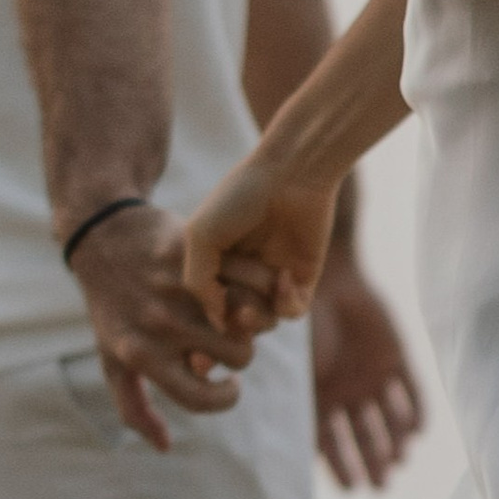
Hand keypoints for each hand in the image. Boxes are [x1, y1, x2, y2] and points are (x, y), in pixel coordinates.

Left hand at [71, 202, 259, 449]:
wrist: (100, 234)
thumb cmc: (110, 306)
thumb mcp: (112, 359)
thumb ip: (135, 408)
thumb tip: (165, 446)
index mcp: (144, 355)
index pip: (201, 398)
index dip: (224, 398)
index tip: (229, 387)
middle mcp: (162, 323)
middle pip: (236, 355)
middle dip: (241, 354)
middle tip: (232, 342)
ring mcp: (179, 286)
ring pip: (248, 314)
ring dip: (252, 318)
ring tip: (241, 315)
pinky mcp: (194, 250)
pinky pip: (245, 276)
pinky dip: (256, 283)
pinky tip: (246, 286)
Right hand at [183, 152, 341, 341]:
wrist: (292, 174)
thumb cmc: (239, 197)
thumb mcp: (201, 235)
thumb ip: (197, 280)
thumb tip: (216, 321)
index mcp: (215, 263)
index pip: (209, 309)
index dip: (208, 324)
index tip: (207, 325)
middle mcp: (243, 274)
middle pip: (236, 323)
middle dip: (235, 322)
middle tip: (237, 308)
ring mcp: (272, 278)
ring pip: (265, 322)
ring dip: (261, 316)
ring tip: (257, 298)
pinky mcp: (301, 279)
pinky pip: (292, 312)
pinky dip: (286, 304)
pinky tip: (283, 279)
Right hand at [306, 254, 421, 488]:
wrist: (325, 273)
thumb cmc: (302, 325)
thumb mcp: (298, 370)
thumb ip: (304, 405)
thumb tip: (303, 450)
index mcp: (319, 400)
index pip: (332, 445)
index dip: (342, 468)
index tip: (353, 489)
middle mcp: (347, 394)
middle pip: (364, 438)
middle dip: (374, 461)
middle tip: (383, 484)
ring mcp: (372, 376)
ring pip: (389, 420)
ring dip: (395, 441)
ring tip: (399, 458)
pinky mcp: (397, 357)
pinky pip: (413, 390)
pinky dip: (417, 410)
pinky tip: (419, 431)